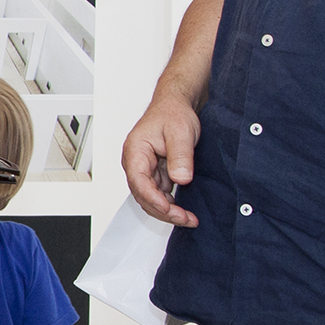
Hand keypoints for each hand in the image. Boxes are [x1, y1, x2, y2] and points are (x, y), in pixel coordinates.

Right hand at [122, 89, 204, 226]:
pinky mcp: (156, 173)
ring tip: (189, 218)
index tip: (169, 209)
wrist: (176, 106)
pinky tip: (183, 209)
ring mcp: (145, 169)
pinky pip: (159, 194)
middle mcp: (136, 163)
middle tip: (186, 219)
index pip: (139, 181)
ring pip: (150, 198)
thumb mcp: (180, 132)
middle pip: (143, 195)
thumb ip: (180, 156)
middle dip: (163, 211)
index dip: (153, 198)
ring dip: (168, 211)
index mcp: (135, 151)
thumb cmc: (173, 113)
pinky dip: (170, 204)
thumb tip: (181, 178)